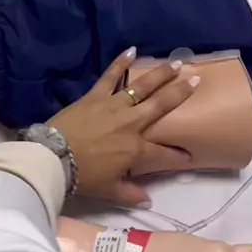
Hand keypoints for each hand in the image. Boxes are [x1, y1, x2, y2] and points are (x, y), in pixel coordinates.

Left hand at [49, 49, 197, 206]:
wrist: (55, 157)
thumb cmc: (83, 176)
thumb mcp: (109, 190)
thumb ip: (130, 194)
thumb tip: (148, 201)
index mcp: (136, 149)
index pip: (163, 154)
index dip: (178, 155)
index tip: (191, 155)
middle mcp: (132, 123)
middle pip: (161, 106)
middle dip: (180, 93)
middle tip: (196, 80)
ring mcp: (115, 105)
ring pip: (142, 87)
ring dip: (160, 74)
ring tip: (176, 64)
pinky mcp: (96, 95)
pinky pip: (110, 76)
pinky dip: (120, 63)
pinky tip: (131, 50)